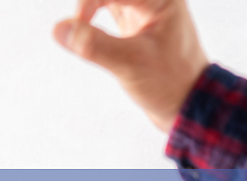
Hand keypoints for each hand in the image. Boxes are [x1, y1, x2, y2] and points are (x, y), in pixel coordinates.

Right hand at [53, 0, 208, 130]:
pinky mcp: (133, 23)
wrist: (187, 104)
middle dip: (89, 3)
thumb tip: (59, 29)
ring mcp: (143, 10)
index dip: (90, 1)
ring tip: (79, 23)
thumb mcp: (131, 63)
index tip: (78, 24)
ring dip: (89, 6)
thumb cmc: (170, 83)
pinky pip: (107, 7)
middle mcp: (154, 0)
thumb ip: (94, 45)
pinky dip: (92, 14)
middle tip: (78, 21)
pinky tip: (84, 25)